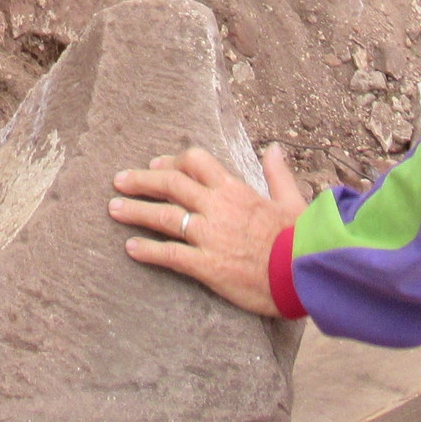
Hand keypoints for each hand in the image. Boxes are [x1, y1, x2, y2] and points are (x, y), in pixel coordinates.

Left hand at [110, 143, 311, 316]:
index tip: (156, 164)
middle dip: (142, 181)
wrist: (307, 272)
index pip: (196, 162)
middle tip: (119, 181)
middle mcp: (217, 207)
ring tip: (113, 209)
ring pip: (164, 217)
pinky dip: (148, 250)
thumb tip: (273, 148)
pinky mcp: (208, 266)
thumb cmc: (302, 238)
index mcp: (236, 189)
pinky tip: (131, 248)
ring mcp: (210, 236)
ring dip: (135, 211)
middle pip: (170, 185)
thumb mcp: (292, 199)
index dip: (172, 161)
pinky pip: (170, 255)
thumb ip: (277, 173)